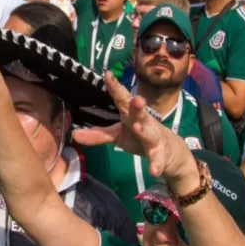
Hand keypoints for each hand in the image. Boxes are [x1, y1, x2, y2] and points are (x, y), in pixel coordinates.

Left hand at [72, 74, 195, 184]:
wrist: (170, 153)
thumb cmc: (139, 137)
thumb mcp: (118, 136)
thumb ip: (98, 134)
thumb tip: (74, 134)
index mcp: (131, 116)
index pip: (122, 100)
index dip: (115, 88)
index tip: (107, 74)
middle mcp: (144, 123)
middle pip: (140, 113)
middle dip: (137, 106)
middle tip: (136, 99)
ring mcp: (154, 138)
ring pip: (150, 134)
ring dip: (144, 130)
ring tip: (137, 127)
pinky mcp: (161, 155)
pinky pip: (158, 160)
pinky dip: (156, 165)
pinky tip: (153, 171)